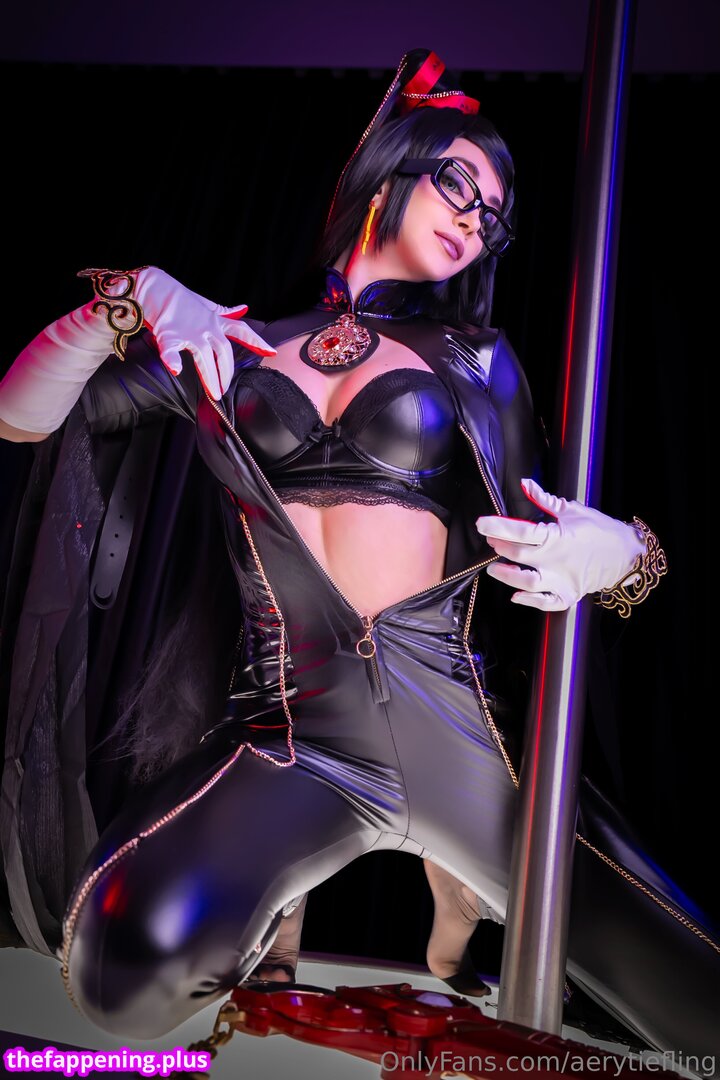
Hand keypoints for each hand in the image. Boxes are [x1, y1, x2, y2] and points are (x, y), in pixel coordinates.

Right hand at [132, 266, 275, 399]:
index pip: (241, 331)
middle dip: (227, 373)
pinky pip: (171, 349)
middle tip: (224, 391)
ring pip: (204, 356)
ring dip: (210, 376)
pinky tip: (176, 369)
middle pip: (224, 352)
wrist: (154, 287)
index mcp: (215, 321)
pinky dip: (173, 360)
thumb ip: (225, 312)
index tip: (272, 352)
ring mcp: (189, 332)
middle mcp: (206, 327)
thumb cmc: (179, 298)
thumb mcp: (206, 304)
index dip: (257, 342)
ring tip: (213, 393)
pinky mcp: (169, 334)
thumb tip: (244, 309)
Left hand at [475, 478, 646, 610]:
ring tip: (494, 569)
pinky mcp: (568, 594)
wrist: (625, 553)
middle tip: (492, 541)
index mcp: (557, 536)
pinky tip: (516, 596)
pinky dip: (530, 602)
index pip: (521, 531)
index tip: (482, 524)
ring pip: (527, 582)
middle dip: (500, 548)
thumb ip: (544, 500)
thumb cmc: (598, 529)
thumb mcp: (571, 510)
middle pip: (519, 555)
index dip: (498, 527)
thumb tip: (525, 484)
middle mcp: (556, 560)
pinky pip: (546, 602)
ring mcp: (562, 579)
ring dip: (507, 576)